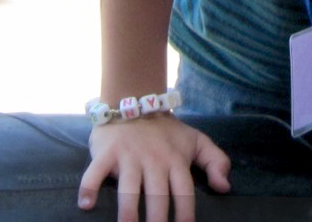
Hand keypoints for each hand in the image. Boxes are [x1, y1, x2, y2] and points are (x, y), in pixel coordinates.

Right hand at [78, 115, 230, 221]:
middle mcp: (154, 160)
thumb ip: (216, 161)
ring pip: (128, 188)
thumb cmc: (167, 132)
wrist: (136, 101)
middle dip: (157, 219)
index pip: (184, 191)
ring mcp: (129, 156)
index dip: (186, 213)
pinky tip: (86, 205)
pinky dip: (89, 186)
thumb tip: (226, 187)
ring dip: (127, 211)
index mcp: (176, 160)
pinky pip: (95, 171)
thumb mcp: (197, 141)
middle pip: (157, 195)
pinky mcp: (107, 152)